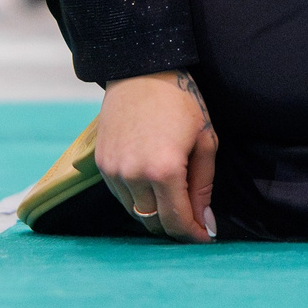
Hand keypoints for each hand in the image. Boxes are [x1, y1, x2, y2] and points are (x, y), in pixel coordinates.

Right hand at [98, 71, 217, 241]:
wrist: (141, 70)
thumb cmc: (181, 101)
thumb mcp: (204, 140)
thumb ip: (203, 185)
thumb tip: (205, 221)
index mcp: (164, 170)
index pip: (176, 220)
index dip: (192, 234)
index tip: (205, 237)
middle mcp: (133, 175)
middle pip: (154, 221)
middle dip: (176, 225)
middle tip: (193, 219)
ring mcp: (113, 171)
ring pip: (136, 212)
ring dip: (155, 213)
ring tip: (174, 199)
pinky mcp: (101, 164)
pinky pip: (121, 196)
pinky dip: (137, 198)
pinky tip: (152, 185)